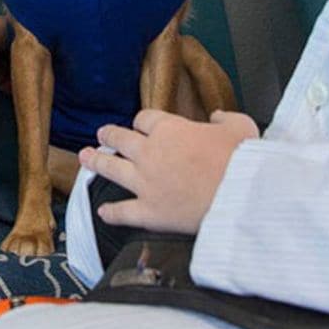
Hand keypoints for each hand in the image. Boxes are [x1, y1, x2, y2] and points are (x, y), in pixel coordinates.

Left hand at [81, 109, 259, 234]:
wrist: (240, 195)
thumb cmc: (241, 161)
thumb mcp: (240, 126)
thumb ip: (225, 118)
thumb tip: (217, 116)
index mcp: (170, 129)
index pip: (145, 119)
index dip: (143, 122)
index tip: (142, 125)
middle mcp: (150, 153)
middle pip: (120, 139)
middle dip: (109, 135)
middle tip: (102, 134)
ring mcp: (145, 183)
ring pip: (112, 169)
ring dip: (96, 162)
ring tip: (87, 158)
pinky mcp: (149, 211)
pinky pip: (122, 211)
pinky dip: (111, 212)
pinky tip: (104, 211)